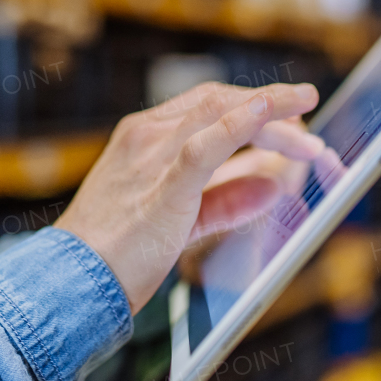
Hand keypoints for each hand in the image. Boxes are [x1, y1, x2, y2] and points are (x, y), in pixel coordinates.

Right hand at [55, 82, 319, 313]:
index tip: (286, 109)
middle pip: (218, 101)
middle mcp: (145, 135)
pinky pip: (206, 145)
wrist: (71, 280)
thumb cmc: (116, 254)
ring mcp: (151, 156)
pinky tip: (268, 112)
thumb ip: (226, 201)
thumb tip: (273, 187)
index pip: (205, 105)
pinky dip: (240, 124)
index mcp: (141, 137)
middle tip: (308, 110)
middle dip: (269, 104)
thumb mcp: (180, 221)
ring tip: (307, 117)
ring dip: (270, 112)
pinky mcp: (163, 187)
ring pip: (218, 112)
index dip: (250, 103)